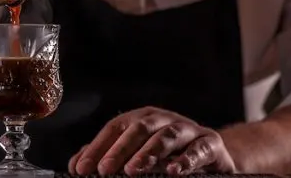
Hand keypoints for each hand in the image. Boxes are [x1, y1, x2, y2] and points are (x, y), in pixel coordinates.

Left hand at [68, 107, 236, 175]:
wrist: (213, 157)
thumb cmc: (170, 156)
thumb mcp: (139, 156)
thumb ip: (109, 157)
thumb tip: (77, 164)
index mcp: (144, 119)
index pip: (116, 127)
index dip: (98, 147)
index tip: (82, 168)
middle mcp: (165, 120)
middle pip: (140, 127)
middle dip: (120, 148)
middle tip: (104, 169)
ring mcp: (189, 130)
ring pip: (168, 135)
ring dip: (149, 151)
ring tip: (133, 169)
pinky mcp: (211, 144)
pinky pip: (199, 149)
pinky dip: (186, 159)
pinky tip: (173, 170)